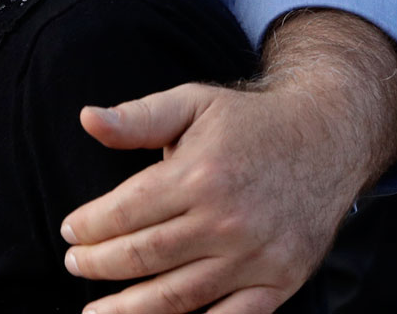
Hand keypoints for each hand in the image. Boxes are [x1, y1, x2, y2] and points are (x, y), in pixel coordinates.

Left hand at [59, 11, 396, 313]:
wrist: (328, 139)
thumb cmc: (249, 121)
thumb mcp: (191, 103)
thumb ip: (137, 117)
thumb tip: (87, 119)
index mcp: (200, 175)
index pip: (126, 212)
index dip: (90, 226)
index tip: (68, 231)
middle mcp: (227, 221)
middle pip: (145, 256)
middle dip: (100, 265)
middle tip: (74, 265)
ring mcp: (257, 256)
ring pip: (179, 297)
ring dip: (131, 309)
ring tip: (98, 312)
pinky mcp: (281, 281)